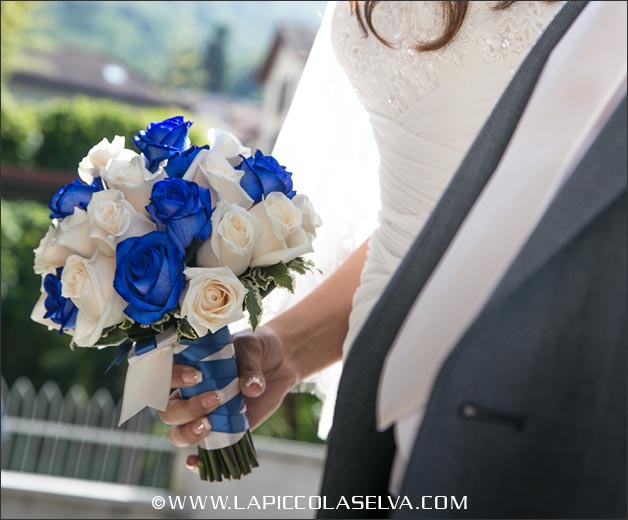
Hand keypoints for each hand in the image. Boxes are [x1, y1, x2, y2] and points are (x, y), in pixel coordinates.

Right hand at [159, 326, 298, 469]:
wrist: (278, 361)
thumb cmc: (255, 349)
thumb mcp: (251, 349)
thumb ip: (249, 367)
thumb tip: (252, 388)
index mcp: (189, 369)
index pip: (165, 377)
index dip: (173, 379)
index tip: (196, 376)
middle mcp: (190, 394)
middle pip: (169, 412)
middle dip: (187, 409)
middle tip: (216, 398)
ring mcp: (205, 414)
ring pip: (178, 433)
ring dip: (188, 433)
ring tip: (210, 424)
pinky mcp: (224, 430)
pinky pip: (204, 451)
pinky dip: (196, 461)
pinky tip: (195, 462)